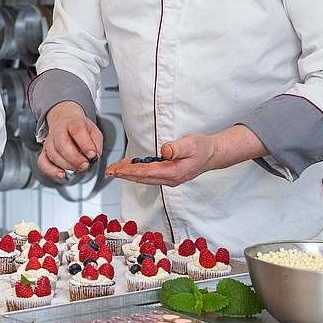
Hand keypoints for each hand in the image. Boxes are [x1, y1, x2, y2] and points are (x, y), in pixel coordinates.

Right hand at [37, 101, 102, 179]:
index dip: (86, 144)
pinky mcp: (44, 151)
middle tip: (85, 165)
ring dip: (66, 165)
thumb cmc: (80, 129)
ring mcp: (50, 141)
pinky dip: (51, 170)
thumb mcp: (93, 131)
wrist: (64, 121)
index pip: (77, 131)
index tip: (92, 155)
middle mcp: (59, 131)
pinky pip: (42, 162)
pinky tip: (61, 174)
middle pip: (62, 144)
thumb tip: (95, 157)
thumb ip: (96, 144)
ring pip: (52, 154)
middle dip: (75, 158)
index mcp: (73, 123)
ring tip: (78, 168)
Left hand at [105, 126, 266, 186]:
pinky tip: (129, 166)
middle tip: (108, 171)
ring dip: (128, 174)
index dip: (130, 170)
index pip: (147, 172)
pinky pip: (148, 175)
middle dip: (124, 174)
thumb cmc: (203, 148)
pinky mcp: (168, 175)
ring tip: (114, 169)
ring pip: (144, 178)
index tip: (117, 169)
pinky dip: (136, 172)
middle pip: (142, 178)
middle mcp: (169, 179)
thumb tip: (164, 151)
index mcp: (174, 172)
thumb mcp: (192, 144)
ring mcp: (168, 178)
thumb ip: (177, 148)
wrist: (213, 154)